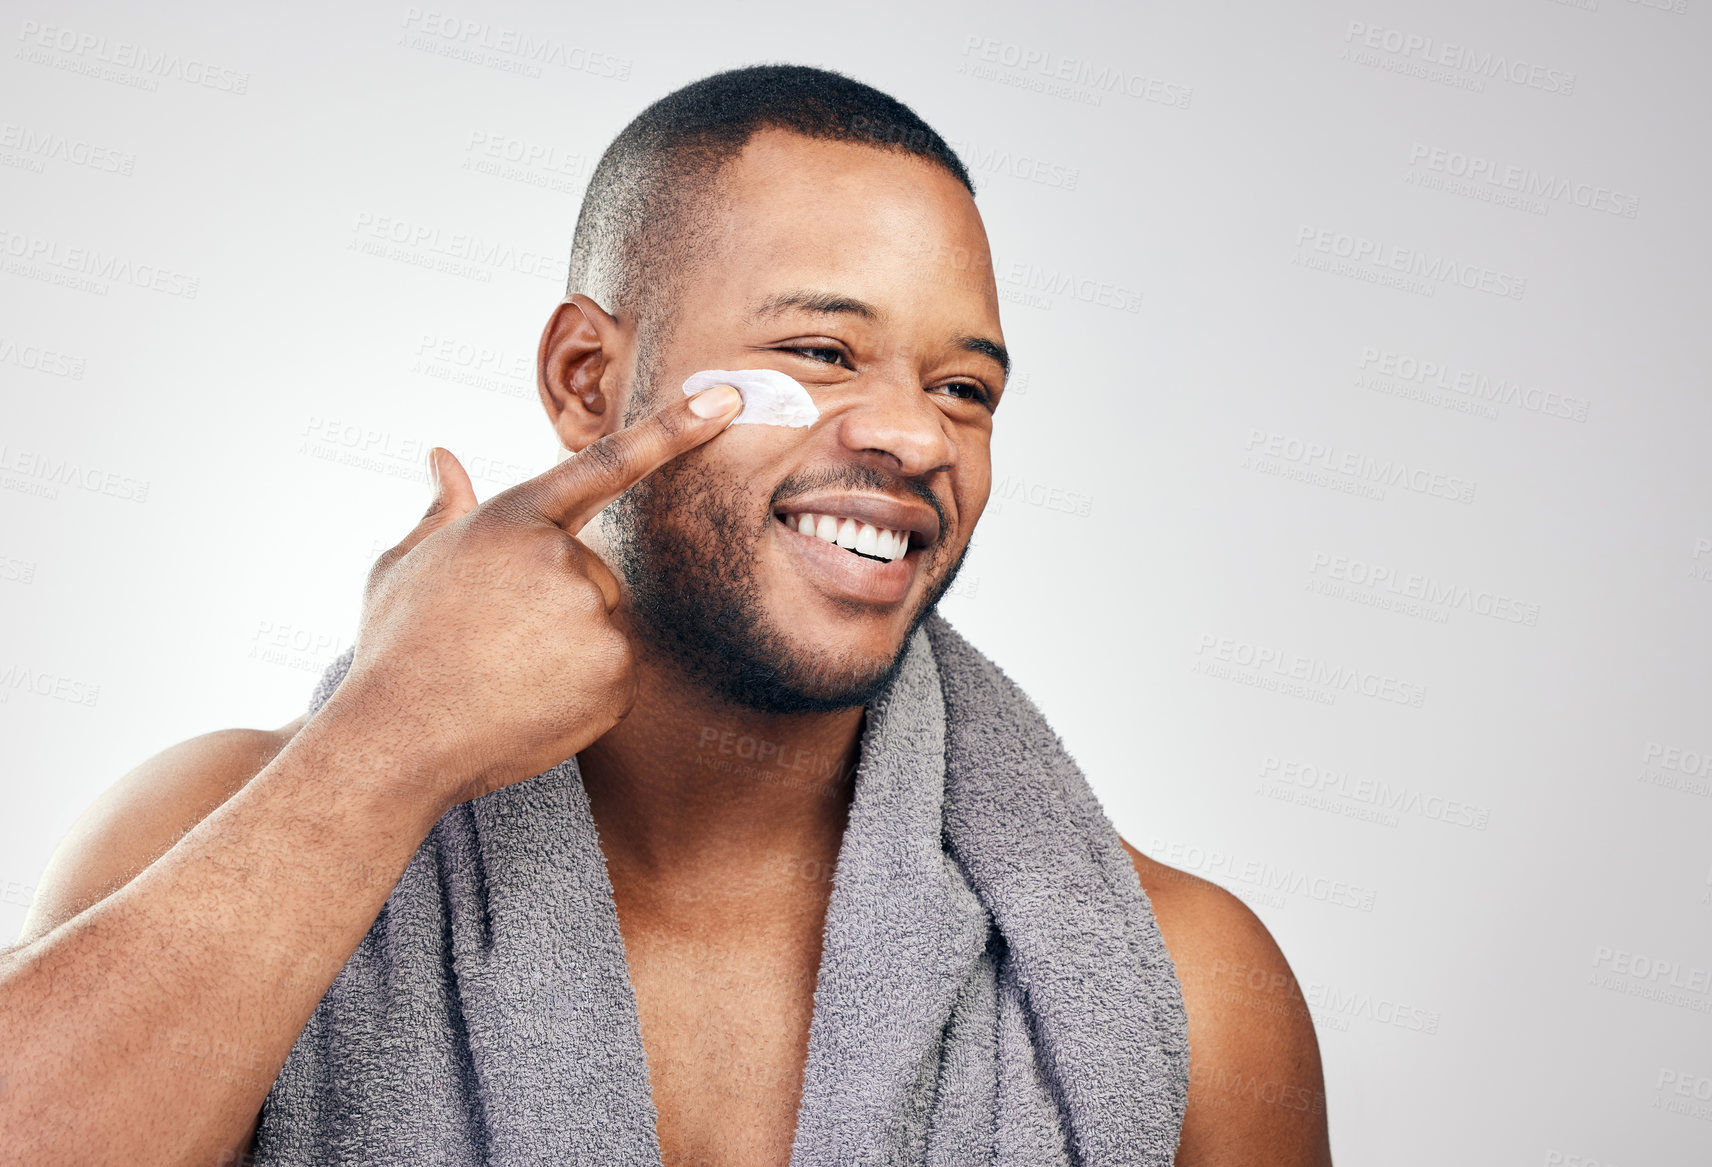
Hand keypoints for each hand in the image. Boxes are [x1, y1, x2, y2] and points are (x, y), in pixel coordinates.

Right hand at [318, 383, 744, 810]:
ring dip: (567, 643)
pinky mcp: (616, 674)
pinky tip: (530, 699)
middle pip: (591, 570)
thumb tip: (443, 458)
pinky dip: (582, 687)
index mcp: (514, 518)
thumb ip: (443, 509)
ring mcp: (595, 618)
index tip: (726, 397)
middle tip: (496, 637)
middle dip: (556, 599)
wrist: (398, 738)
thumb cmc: (397, 648)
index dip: (674, 428)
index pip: (608, 462)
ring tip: (505, 670)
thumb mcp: (406, 564)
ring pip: (603, 620)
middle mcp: (563, 559)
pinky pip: (613, 670)